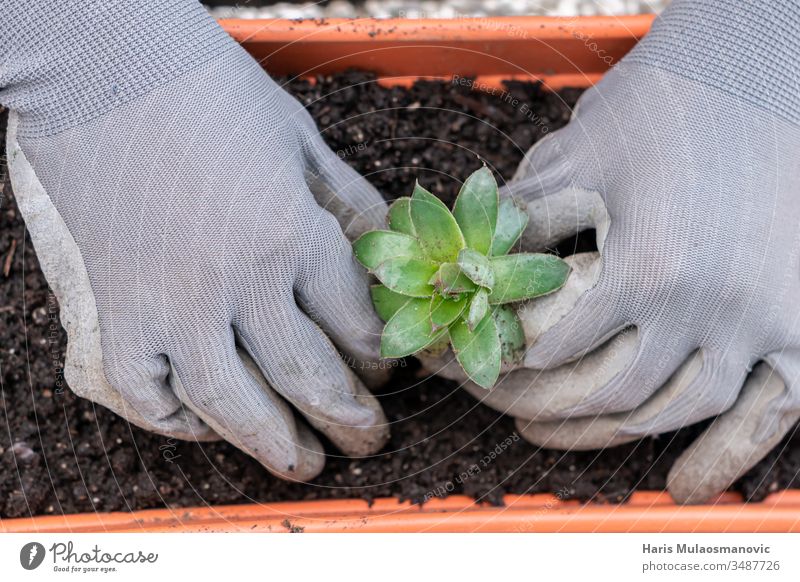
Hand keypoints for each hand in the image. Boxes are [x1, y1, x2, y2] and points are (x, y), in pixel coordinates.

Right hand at [3, 1, 388, 480]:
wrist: (101, 65)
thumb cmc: (210, 91)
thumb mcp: (302, 142)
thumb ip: (348, 206)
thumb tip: (389, 252)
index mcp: (292, 235)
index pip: (357, 327)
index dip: (382, 359)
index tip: (389, 372)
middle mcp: (237, 285)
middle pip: (309, 379)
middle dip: (349, 421)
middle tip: (368, 443)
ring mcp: (169, 305)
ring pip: (232, 406)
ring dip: (275, 446)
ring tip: (305, 467)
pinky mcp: (116, 309)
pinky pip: (146, 393)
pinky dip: (176, 422)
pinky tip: (207, 427)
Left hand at [423, 0, 799, 502]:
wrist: (765, 70)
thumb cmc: (667, 103)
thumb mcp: (580, 154)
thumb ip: (523, 220)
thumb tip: (476, 268)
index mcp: (646, 264)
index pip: (554, 344)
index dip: (507, 357)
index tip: (482, 359)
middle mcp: (708, 306)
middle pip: (611, 389)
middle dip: (547, 407)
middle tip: (508, 407)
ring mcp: (763, 321)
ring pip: (680, 407)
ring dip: (617, 430)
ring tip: (571, 432)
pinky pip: (770, 414)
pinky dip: (726, 456)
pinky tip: (686, 486)